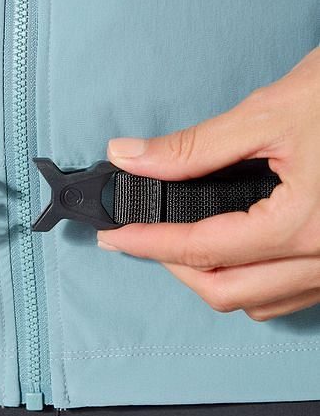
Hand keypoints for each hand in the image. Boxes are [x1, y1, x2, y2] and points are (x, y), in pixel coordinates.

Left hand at [97, 47, 319, 320]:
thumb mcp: (270, 113)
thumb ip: (194, 147)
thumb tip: (130, 157)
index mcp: (305, 224)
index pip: (204, 248)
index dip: (149, 243)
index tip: (114, 236)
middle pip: (227, 291)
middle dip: (174, 268)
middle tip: (139, 236)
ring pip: (261, 302)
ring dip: (212, 279)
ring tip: (179, 242)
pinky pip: (291, 293)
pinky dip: (252, 281)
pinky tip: (234, 250)